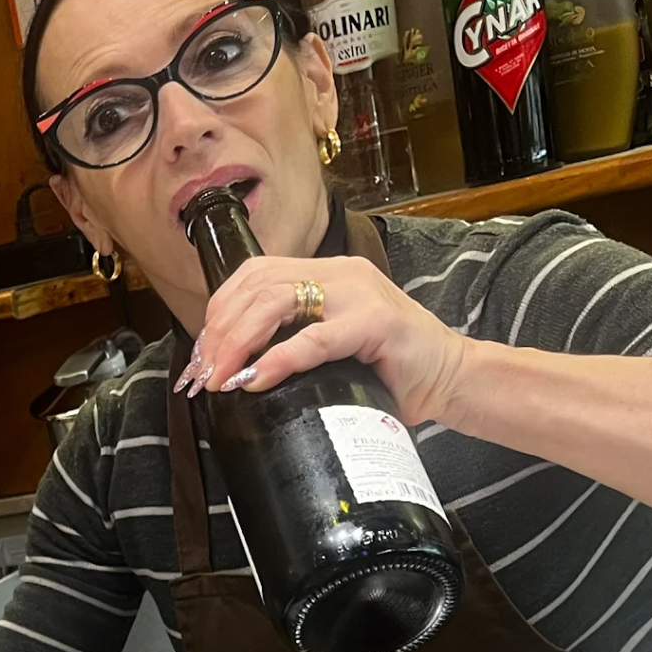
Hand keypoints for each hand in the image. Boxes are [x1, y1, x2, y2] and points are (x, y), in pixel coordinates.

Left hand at [176, 254, 470, 427]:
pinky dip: (279, 359)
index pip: (252, 277)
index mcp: (324, 274)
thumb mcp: (329, 347)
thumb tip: (231, 370)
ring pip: (276, 301)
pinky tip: (255, 378)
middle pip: (256, 287)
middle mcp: (338, 273)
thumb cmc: (388, 368)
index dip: (217, 314)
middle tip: (202, 374)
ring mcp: (358, 293)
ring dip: (238, 341)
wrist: (450, 377)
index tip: (200, 356)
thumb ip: (290, 343)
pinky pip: (315, 338)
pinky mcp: (377, 322)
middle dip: (218, 332)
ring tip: (221, 376)